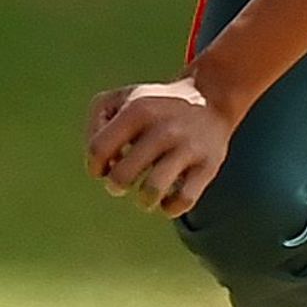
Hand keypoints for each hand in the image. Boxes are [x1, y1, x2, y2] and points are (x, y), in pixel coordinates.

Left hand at [87, 79, 237, 217]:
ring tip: (145, 196)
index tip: (104, 168)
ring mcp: (188, 147)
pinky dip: (170, 208)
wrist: (211, 99)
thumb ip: (97, 125)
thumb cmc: (155, 106)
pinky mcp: (209, 165)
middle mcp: (163, 128)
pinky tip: (167, 200)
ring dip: (143, 201)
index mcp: (138, 109)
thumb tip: (104, 166)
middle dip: (115, 186)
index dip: (95, 166)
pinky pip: (184, 200)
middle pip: (122, 175)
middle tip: (123, 182)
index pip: (98, 149)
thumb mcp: (121, 99)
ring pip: (153, 190)